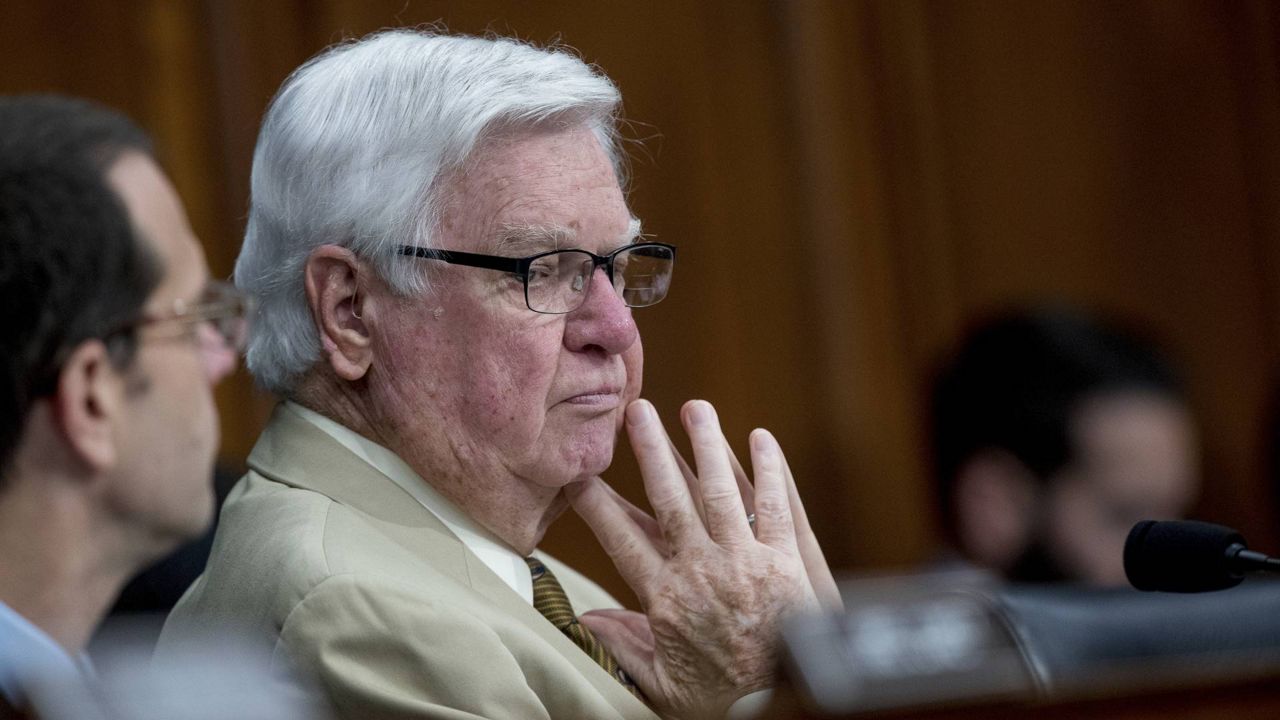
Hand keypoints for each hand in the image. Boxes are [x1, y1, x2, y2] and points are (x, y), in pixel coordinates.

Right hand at [566, 399, 839, 718]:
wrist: (779, 712)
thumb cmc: (722, 701)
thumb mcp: (663, 682)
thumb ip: (625, 645)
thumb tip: (586, 620)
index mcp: (665, 598)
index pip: (621, 538)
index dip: (597, 502)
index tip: (579, 471)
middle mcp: (700, 571)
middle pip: (669, 499)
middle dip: (651, 450)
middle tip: (636, 409)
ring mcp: (744, 562)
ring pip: (721, 491)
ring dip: (706, 444)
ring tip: (695, 407)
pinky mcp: (785, 562)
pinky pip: (775, 507)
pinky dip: (769, 471)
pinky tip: (761, 438)